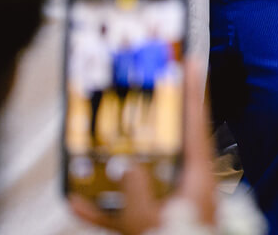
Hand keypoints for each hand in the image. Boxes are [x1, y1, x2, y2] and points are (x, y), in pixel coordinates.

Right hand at [69, 59, 216, 232]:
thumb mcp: (152, 224)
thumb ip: (139, 195)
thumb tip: (126, 169)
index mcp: (198, 183)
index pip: (196, 126)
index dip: (193, 92)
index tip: (190, 60)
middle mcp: (189, 192)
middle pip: (168, 146)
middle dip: (149, 123)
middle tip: (136, 93)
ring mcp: (173, 209)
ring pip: (144, 178)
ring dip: (117, 168)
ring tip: (94, 147)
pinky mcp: (157, 227)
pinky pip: (128, 212)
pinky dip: (105, 210)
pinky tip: (78, 205)